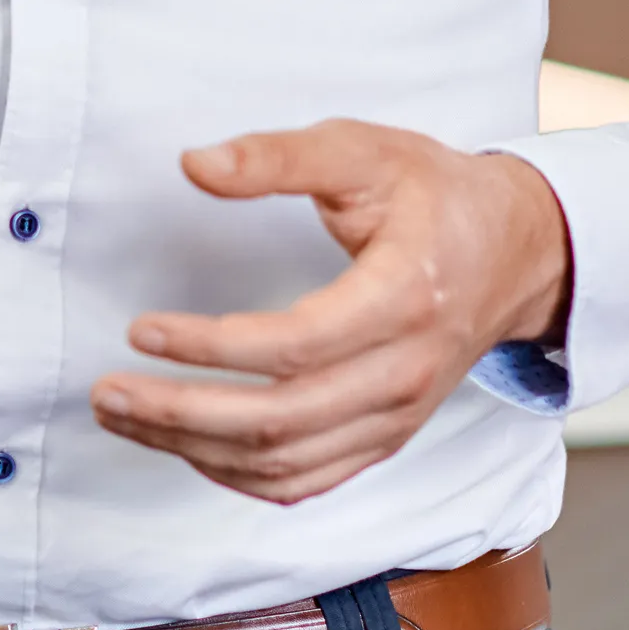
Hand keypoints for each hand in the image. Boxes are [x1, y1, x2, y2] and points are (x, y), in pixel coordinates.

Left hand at [90, 124, 571, 505]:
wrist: (518, 251)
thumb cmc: (436, 194)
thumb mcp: (365, 149)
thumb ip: (279, 156)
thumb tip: (195, 165)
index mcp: (405, 298)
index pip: (298, 345)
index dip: (213, 346)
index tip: (144, 329)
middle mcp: (405, 373)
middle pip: (283, 421)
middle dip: (183, 413)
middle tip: (109, 392)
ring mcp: (398, 416)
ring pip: (287, 463)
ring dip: (195, 449)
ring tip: (125, 417)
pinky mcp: (387, 437)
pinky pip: (307, 480)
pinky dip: (239, 475)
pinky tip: (186, 445)